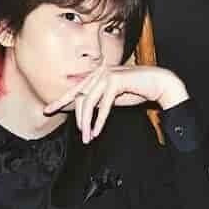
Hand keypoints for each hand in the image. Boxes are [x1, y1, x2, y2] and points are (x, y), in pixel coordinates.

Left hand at [43, 64, 188, 143]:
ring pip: (89, 101)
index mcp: (97, 73)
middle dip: (78, 117)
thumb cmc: (138, 91)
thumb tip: (84, 113)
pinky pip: (103, 105)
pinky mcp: (116, 80)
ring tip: (87, 136)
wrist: (160, 84)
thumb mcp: (113, 98)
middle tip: (80, 134)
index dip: (60, 100)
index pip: (75, 89)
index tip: (48, 110)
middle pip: (80, 97)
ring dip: (87, 121)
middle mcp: (99, 71)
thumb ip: (98, 101)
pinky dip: (99, 120)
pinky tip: (96, 131)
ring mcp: (107, 74)